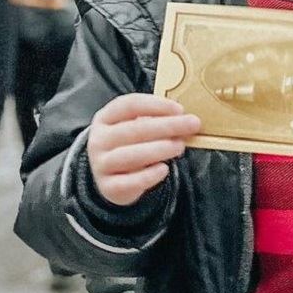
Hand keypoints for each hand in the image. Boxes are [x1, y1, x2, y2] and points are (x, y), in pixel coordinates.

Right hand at [86, 94, 201, 206]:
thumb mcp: (134, 128)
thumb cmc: (128, 146)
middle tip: (192, 124)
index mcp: (105, 118)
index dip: (156, 105)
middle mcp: (99, 140)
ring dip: (159, 149)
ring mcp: (101, 164)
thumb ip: (154, 121)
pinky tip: (164, 169)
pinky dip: (148, 176)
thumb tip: (185, 119)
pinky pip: (129, 182)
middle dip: (167, 126)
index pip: (129, 105)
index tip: (180, 109)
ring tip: (180, 146)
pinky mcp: (108, 187)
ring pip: (131, 155)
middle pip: (134, 129)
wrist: (109, 179)